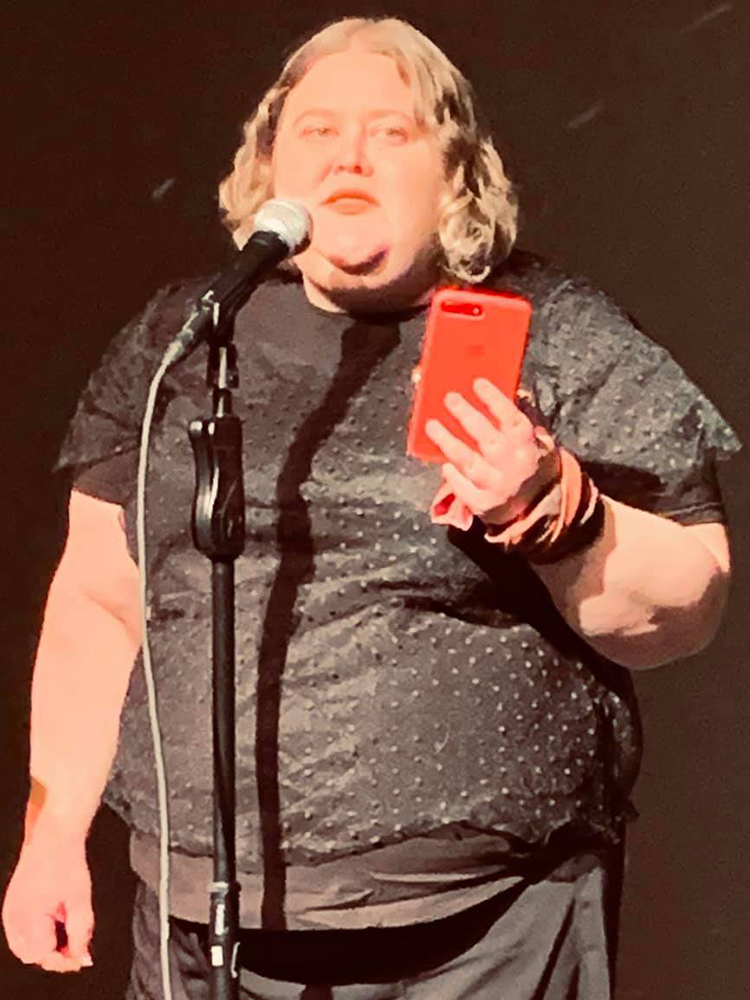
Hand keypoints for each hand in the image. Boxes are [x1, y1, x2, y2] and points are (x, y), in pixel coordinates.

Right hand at [2, 825, 93, 972]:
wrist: (53, 835)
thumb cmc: (66, 862)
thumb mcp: (81, 901)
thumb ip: (81, 933)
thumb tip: (82, 958)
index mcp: (28, 918)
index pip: (44, 956)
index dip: (65, 959)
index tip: (82, 956)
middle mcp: (13, 918)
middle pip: (32, 955)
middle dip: (55, 954)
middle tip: (76, 944)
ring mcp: (9, 911)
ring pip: (25, 946)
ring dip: (46, 944)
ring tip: (66, 927)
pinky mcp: (11, 905)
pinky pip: (21, 932)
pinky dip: (37, 933)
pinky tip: (54, 921)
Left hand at [424, 378, 559, 525]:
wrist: (536, 504)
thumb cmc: (527, 461)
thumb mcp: (535, 440)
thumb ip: (519, 417)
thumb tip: (511, 388)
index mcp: (528, 446)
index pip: (513, 420)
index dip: (496, 401)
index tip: (478, 383)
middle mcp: (514, 466)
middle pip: (488, 439)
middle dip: (467, 417)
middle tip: (450, 398)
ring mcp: (498, 487)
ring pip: (471, 464)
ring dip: (449, 443)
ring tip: (432, 426)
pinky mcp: (484, 503)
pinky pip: (464, 489)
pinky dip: (453, 476)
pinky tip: (444, 465)